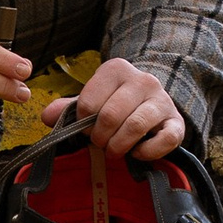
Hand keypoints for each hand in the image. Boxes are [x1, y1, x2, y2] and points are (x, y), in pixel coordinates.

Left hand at [42, 58, 184, 163]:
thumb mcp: (92, 101)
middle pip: (110, 115)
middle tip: (99, 143)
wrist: (153, 104)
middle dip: (100, 137)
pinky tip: (137, 153)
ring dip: (119, 146)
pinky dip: (147, 152)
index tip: (86, 129)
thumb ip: (68, 108)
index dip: (83, 123)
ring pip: (135, 126)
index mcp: (116, 69)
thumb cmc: (116, 104)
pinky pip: (164, 140)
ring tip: (114, 151)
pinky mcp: (177, 122)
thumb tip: (46, 116)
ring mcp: (162, 100)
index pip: (88, 102)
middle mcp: (142, 80)